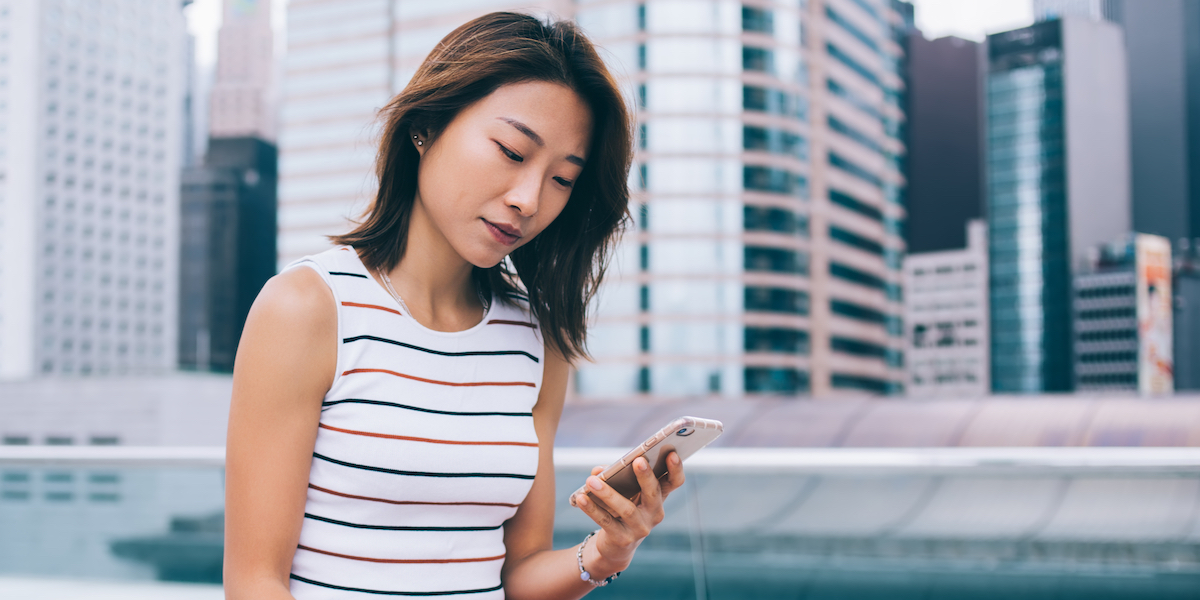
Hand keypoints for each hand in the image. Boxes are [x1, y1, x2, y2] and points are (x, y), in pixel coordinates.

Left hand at [571, 452, 685, 570]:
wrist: (616, 546)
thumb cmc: (621, 508)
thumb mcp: (622, 490)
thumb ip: (612, 475)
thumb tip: (598, 471)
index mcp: (659, 497)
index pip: (674, 482)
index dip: (675, 469)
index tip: (672, 453)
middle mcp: (655, 513)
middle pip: (653, 493)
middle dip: (646, 476)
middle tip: (638, 461)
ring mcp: (641, 528)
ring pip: (626, 509)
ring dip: (608, 493)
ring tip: (591, 481)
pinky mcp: (623, 539)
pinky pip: (606, 521)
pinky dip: (592, 509)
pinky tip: (581, 497)